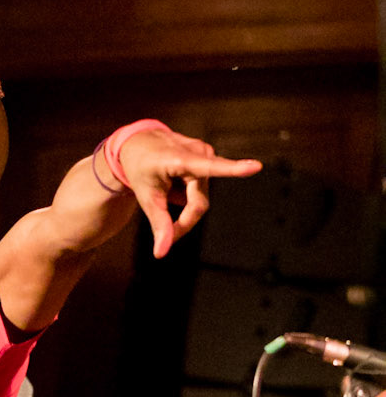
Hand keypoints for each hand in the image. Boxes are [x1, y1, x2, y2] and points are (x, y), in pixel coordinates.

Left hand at [116, 129, 261, 260]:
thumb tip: (161, 254)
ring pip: (200, 198)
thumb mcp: (146, 198)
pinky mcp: (209, 157)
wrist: (140, 143)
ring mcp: (206, 153)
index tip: (256, 167)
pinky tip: (174, 183)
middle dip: (183, 221)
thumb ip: (158, 224)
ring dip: (184, 205)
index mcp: (181, 159)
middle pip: (199, 203)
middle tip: (166, 233)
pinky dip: (187, 194)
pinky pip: (201, 189)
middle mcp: (199, 152)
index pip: (210, 168)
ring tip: (165, 194)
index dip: (234, 169)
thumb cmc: (141, 169)